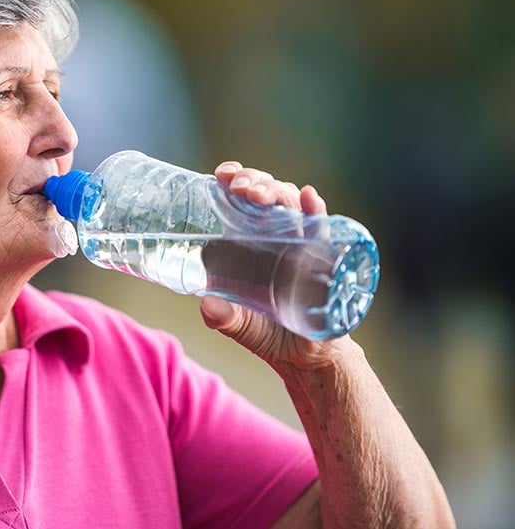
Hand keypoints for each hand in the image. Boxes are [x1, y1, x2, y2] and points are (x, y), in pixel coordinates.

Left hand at [199, 161, 355, 370]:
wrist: (304, 357)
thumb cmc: (267, 334)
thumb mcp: (239, 326)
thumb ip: (223, 317)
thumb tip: (207, 306)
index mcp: (250, 243)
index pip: (242, 201)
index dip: (234, 181)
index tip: (221, 175)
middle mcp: (275, 237)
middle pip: (266, 195)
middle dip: (253, 181)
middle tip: (239, 186)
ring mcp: (300, 244)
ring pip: (290, 205)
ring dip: (276, 192)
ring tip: (259, 194)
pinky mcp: (323, 258)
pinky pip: (321, 229)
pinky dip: (315, 211)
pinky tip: (308, 197)